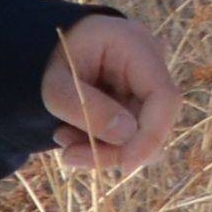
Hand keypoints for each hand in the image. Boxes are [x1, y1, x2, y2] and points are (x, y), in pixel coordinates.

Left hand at [42, 12, 179, 173]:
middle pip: (155, 121)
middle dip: (115, 149)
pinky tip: (70, 134)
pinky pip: (129, 132)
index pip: (164, 98)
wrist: (46, 50)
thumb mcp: (54, 83)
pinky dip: (101, 141)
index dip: (151, 136)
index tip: (126, 165)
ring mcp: (148, 84)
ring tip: (62, 137)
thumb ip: (85, 106)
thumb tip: (127, 135)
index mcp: (137, 46)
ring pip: (141, 132)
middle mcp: (152, 64)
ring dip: (103, 146)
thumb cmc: (48, 59)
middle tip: (68, 156)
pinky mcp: (138, 101)